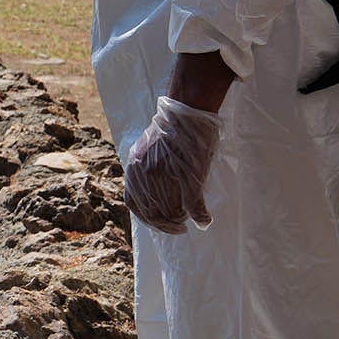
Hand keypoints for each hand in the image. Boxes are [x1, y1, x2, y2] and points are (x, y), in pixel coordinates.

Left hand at [123, 95, 221, 234]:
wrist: (188, 112)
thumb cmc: (173, 130)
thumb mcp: (150, 150)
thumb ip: (147, 170)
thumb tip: (154, 190)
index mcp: (135, 168)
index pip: (133, 204)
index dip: (146, 218)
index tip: (158, 223)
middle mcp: (146, 174)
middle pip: (151, 212)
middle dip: (164, 223)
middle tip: (178, 226)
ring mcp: (167, 175)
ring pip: (170, 211)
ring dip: (179, 220)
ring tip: (187, 219)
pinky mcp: (189, 175)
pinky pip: (193, 204)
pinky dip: (201, 216)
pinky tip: (205, 220)